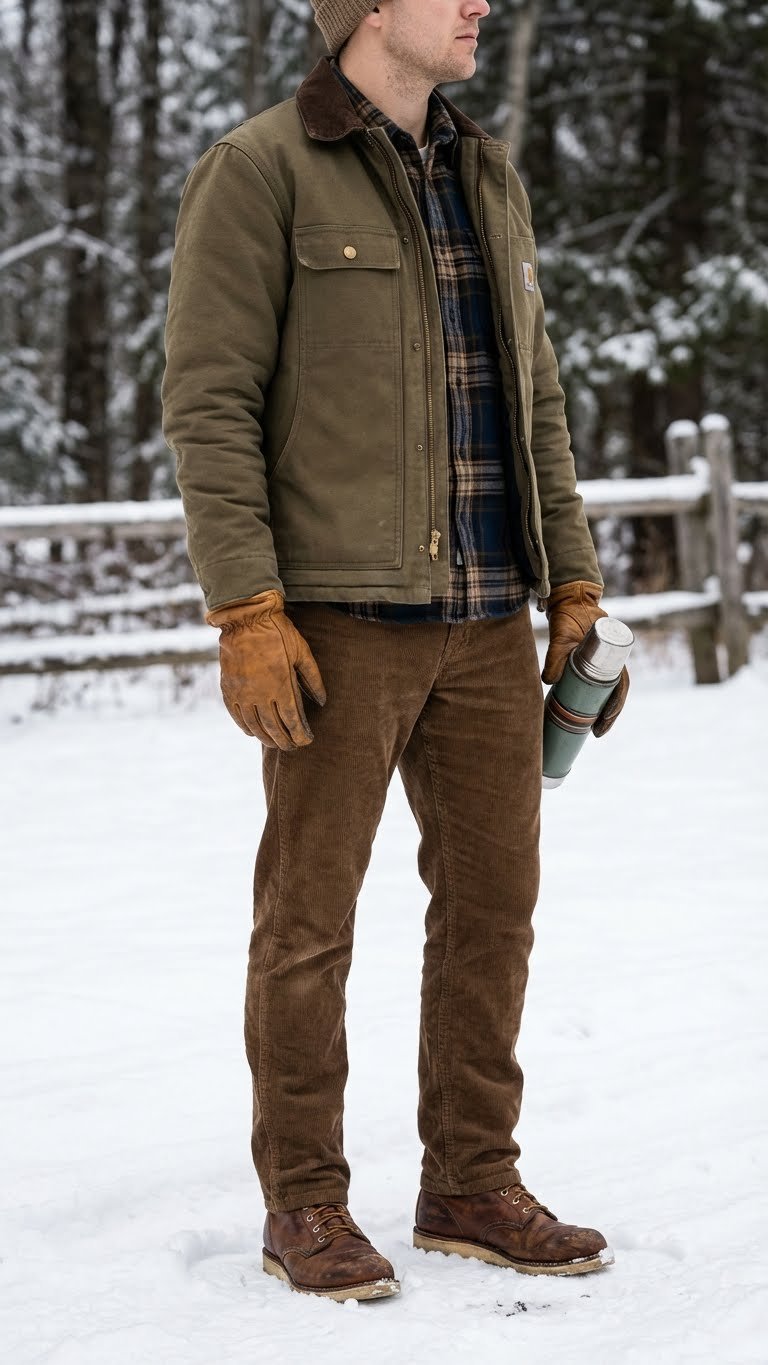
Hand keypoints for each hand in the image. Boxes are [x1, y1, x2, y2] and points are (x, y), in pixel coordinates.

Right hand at [205, 590, 325, 747]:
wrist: (246, 616)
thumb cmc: (278, 632)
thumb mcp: (302, 652)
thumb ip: (313, 678)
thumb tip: (322, 701)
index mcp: (280, 685)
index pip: (291, 720)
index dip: (299, 735)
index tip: (306, 741)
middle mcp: (259, 694)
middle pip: (272, 727)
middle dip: (283, 741)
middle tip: (291, 747)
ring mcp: (242, 692)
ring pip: (254, 725)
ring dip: (265, 738)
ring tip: (274, 743)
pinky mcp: (228, 688)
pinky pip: (236, 714)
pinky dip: (245, 727)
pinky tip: (252, 733)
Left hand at [542, 580, 628, 737]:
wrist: (570, 601)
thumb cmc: (570, 617)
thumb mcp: (562, 636)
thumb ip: (556, 656)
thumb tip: (548, 681)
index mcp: (611, 655)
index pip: (622, 685)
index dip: (616, 705)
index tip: (605, 719)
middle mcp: (610, 661)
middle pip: (616, 693)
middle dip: (610, 715)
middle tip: (598, 732)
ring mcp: (601, 663)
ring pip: (606, 692)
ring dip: (602, 710)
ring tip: (594, 730)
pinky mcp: (589, 665)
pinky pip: (595, 685)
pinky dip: (593, 700)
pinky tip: (586, 714)